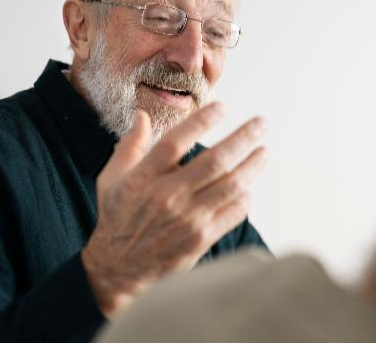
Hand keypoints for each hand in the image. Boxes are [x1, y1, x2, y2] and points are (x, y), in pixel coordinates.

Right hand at [81, 102, 268, 316]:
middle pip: (214, 160)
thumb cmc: (117, 219)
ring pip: (230, 186)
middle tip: (261, 124)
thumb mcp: (112, 178)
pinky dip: (244, 199)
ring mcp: (187, 218)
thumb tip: (142, 115)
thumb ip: (129, 146)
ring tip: (263, 152)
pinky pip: (232, 213)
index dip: (202, 120)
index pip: (177, 140)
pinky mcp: (200, 239)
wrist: (119, 269)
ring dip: (251, 167)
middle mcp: (168, 195)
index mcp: (145, 177)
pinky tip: (249, 188)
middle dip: (243, 138)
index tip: (223, 106)